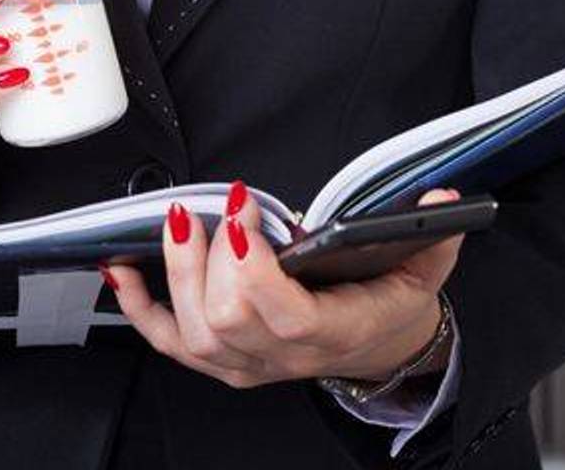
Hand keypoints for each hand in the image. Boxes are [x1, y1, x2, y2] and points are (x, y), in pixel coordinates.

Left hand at [105, 183, 462, 388]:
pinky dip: (138, 307)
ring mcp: (247, 363)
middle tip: (221, 207)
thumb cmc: (389, 308)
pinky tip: (121, 269)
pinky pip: (167, 341)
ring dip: (176, 269)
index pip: (282, 314)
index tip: (243, 211)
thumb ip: (433, 237)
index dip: (253, 266)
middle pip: (225, 317)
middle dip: (212, 254)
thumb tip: (443, 201)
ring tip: (179, 220)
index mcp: (333, 332)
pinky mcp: (220, 360)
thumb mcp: (423, 271)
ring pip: (192, 329)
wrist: (377, 351)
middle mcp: (283, 356)